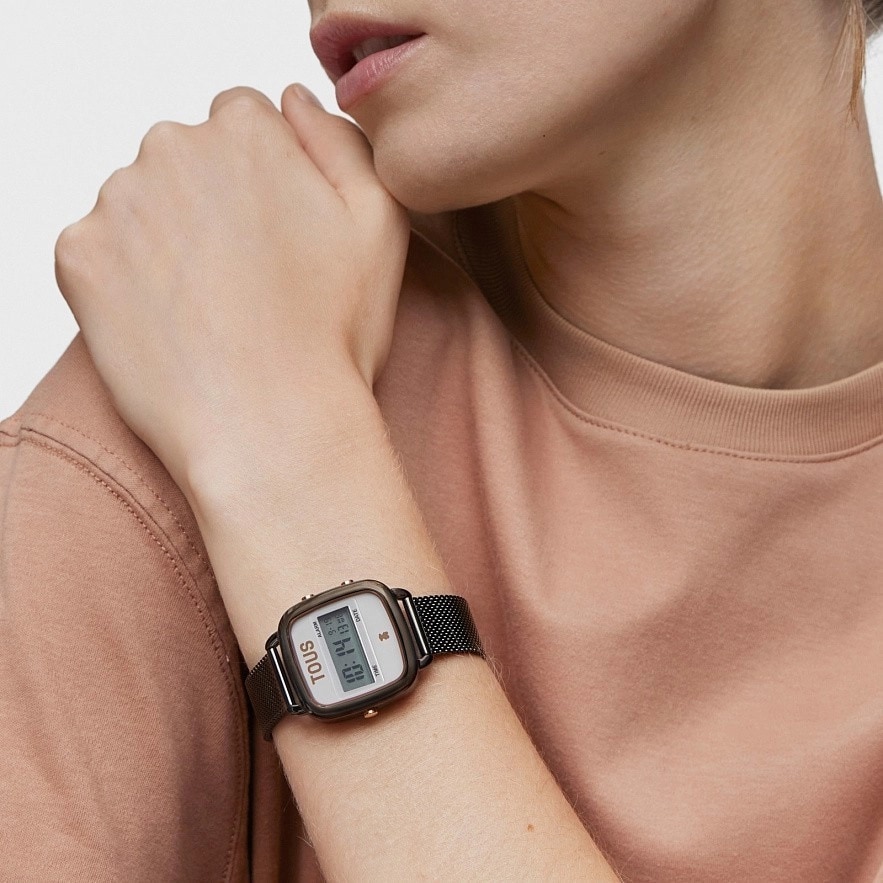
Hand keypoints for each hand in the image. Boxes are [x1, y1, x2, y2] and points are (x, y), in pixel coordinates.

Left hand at [53, 84, 409, 493]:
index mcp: (248, 132)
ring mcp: (117, 202)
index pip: (244, 120)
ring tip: (211, 307)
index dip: (267, 179)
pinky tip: (171, 322)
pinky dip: (126, 279)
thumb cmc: (333, 336)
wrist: (270, 426)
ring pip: (140, 202)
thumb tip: (293, 100)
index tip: (278, 236)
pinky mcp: (78, 257)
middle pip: (187, 156)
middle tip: (247, 278)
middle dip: (212, 200)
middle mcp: (172, 148)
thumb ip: (340, 142)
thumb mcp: (379, 225)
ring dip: (166, 238)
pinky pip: (99, 250)